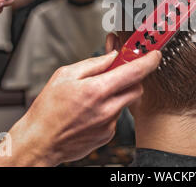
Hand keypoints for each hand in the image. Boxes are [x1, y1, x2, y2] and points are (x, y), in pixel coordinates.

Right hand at [0, 50, 161, 166]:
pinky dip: (109, 108)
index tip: (155, 54)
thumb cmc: (47, 110)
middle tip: (117, 72)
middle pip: (136, 87)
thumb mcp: (65, 75)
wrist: (40, 141)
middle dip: (132, 77)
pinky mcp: (108, 134)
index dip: (148, 61)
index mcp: (96, 90)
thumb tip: (113, 55)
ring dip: (117, 93)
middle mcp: (106, 109)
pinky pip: (116, 115)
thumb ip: (94, 63)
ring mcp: (109, 124)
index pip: (134, 72)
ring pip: (126, 101)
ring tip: (93, 95)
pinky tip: (90, 110)